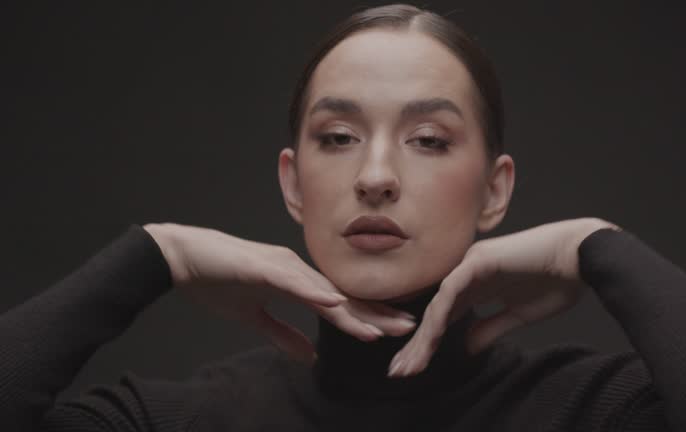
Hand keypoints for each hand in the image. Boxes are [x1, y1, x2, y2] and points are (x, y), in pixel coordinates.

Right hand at [143, 222, 416, 365]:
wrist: (182, 258)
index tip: (394, 330)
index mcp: (297, 280)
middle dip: (376, 314)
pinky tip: (334, 303)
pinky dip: (313, 293)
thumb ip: (281, 334)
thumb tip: (308, 356)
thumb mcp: (253, 318)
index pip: (339, 304)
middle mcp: (297, 270)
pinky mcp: (263, 266)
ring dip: (353, 311)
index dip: (367, 317)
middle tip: (409, 328)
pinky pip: (292, 282)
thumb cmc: (216, 282)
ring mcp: (282, 266)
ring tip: (381, 328)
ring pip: (324, 291)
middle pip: (342, 297)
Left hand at [387, 217, 621, 377]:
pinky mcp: (479, 259)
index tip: (415, 368)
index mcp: (478, 285)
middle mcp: (468, 273)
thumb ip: (490, 328)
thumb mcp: (518, 315)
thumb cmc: (557, 281)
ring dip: (423, 336)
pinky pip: (452, 290)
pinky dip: (440, 315)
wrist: (582, 256)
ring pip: (438, 304)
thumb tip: (466, 347)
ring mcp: (471, 264)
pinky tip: (430, 338)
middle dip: (418, 344)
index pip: (446, 317)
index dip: (430, 343)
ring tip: (410, 362)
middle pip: (435, 313)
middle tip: (399, 371)